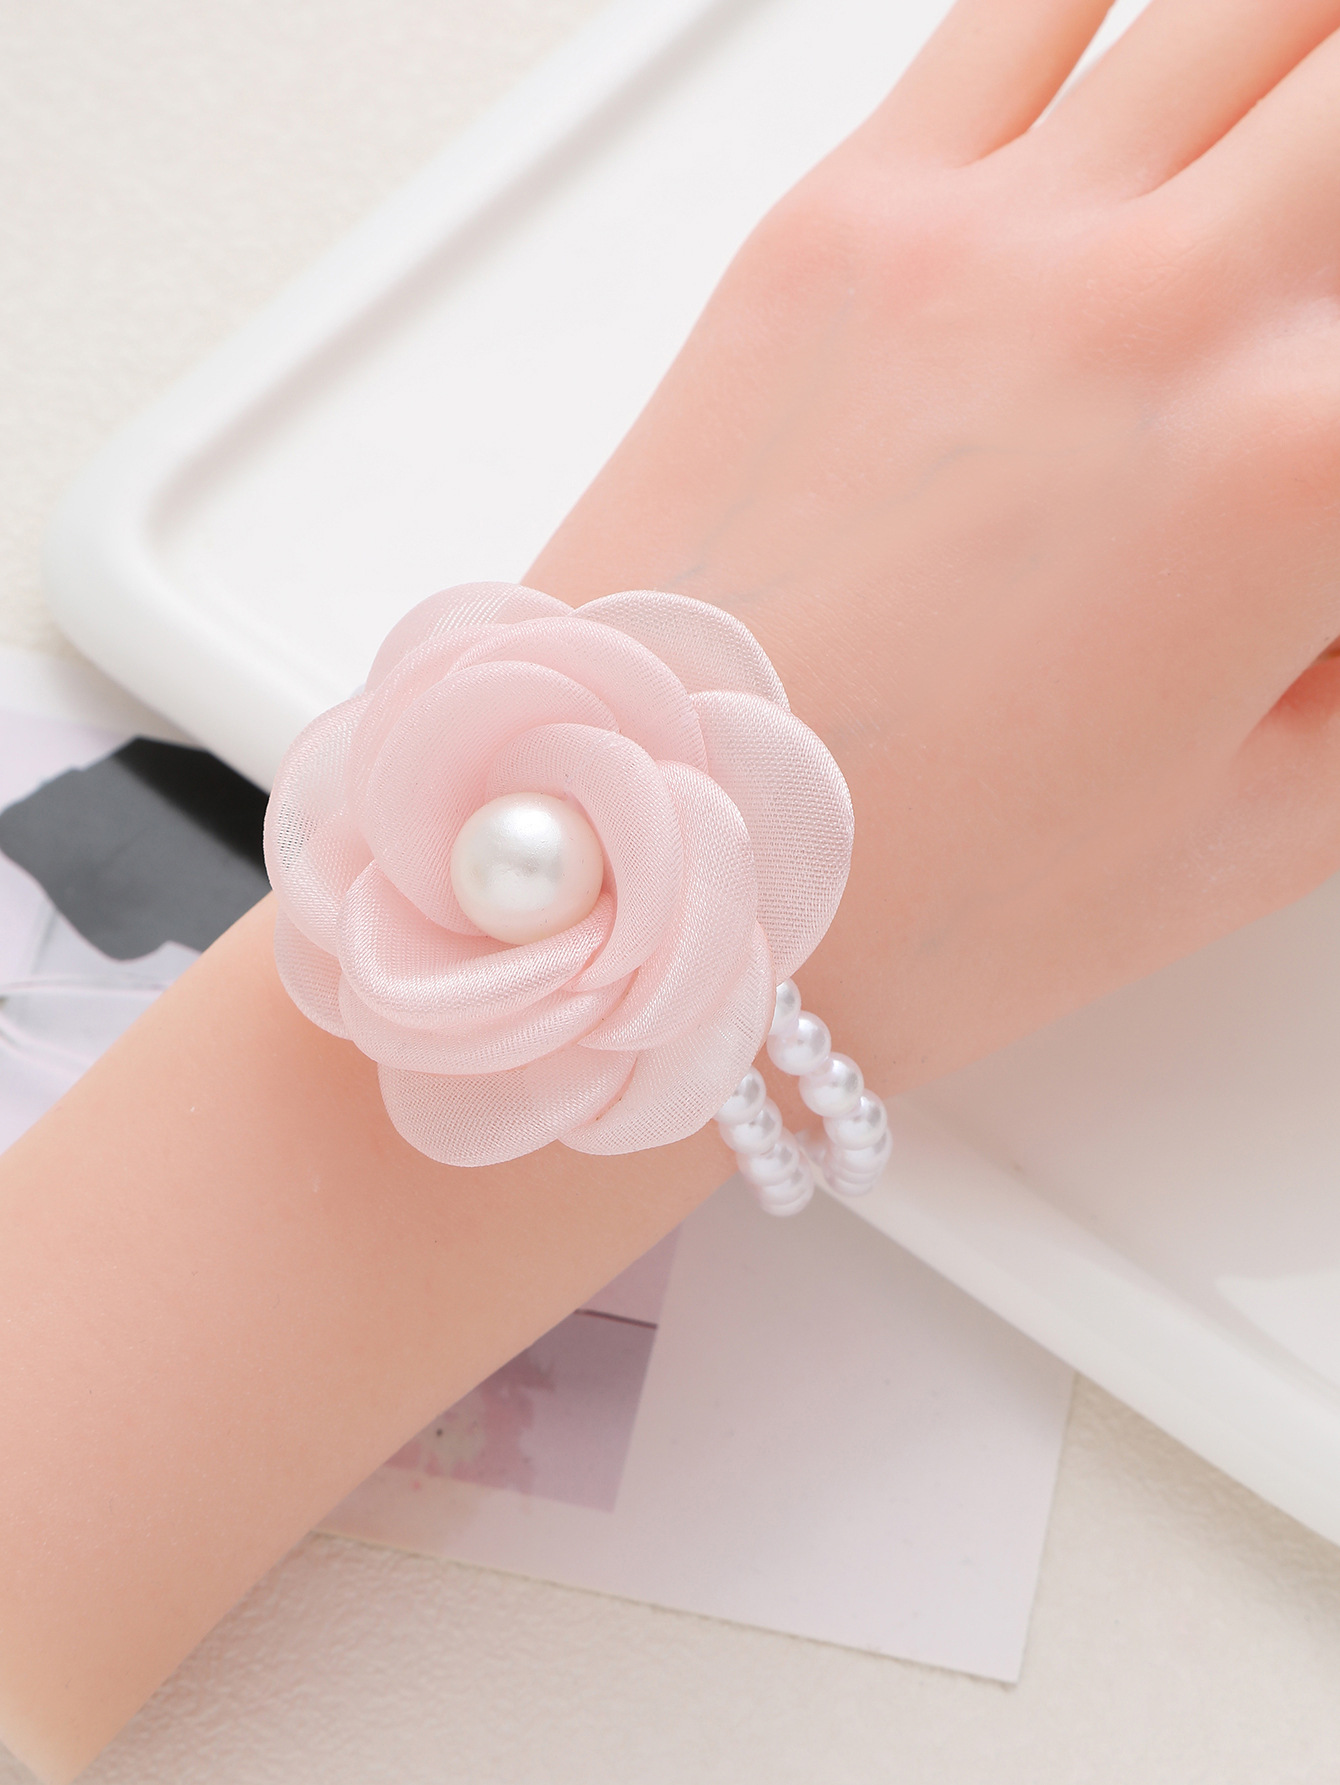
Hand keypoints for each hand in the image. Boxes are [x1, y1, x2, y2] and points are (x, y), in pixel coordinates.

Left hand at [532, 0, 1339, 1092]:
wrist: (651, 872)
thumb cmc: (919, 891)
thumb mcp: (1255, 826)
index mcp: (1303, 468)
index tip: (1336, 403)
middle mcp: (1160, 305)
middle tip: (1323, 237)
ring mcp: (986, 238)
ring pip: (1238, 0)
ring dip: (1292, 50)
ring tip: (1283, 134)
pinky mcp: (836, 220)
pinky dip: (1124, 7)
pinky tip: (1149, 67)